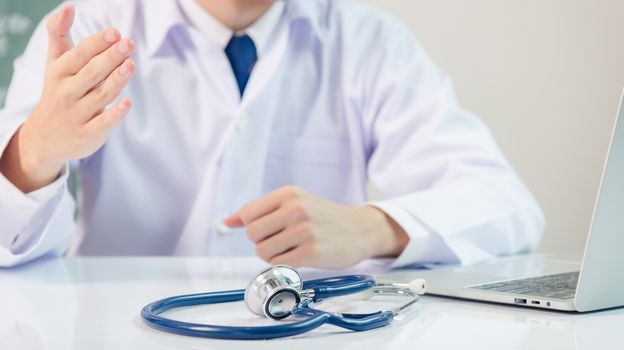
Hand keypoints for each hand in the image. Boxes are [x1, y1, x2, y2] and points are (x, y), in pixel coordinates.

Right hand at [0, 5, 135, 192]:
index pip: (80, 55)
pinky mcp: (89, 133)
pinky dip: (116, 113)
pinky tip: (127, 102)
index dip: (98, 43)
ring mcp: (78, 114)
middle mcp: (66, 92)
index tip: (115, 33)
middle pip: (92, 72)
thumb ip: (60, 34)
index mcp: (59, 72)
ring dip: (117, 79)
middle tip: (128, 44)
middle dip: (110, 57)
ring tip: (131, 64)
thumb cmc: (59, 91)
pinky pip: (104, 123)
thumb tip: (68, 7)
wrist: (45, 138)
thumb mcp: (55, 64)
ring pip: (101, 95)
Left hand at [224, 186, 408, 268]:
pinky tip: (299, 256)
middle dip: (262, 241)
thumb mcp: (294, 203)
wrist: (358, 229)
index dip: (254, 226)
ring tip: (291, 248)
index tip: (269, 228)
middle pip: (252, 234)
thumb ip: (259, 211)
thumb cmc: (322, 217)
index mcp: (289, 194)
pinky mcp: (311, 251)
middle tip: (282, 239)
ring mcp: (304, 230)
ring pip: (262, 251)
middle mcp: (296, 209)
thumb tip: (226, 221)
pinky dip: (284, 263)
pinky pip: (278, 263)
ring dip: (272, 254)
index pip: (248, 214)